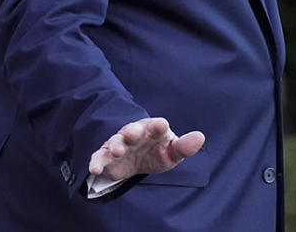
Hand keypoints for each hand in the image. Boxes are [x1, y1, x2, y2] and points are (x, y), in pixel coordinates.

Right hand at [87, 117, 204, 180]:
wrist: (138, 160)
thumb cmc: (158, 152)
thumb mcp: (172, 153)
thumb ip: (184, 147)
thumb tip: (200, 137)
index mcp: (153, 130)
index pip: (157, 126)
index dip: (158, 126)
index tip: (161, 125)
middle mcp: (135, 134)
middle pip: (132, 130)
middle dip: (131, 131)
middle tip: (132, 133)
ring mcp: (119, 144)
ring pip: (115, 142)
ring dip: (115, 145)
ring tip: (117, 151)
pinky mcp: (107, 157)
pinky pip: (99, 157)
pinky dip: (96, 162)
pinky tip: (94, 169)